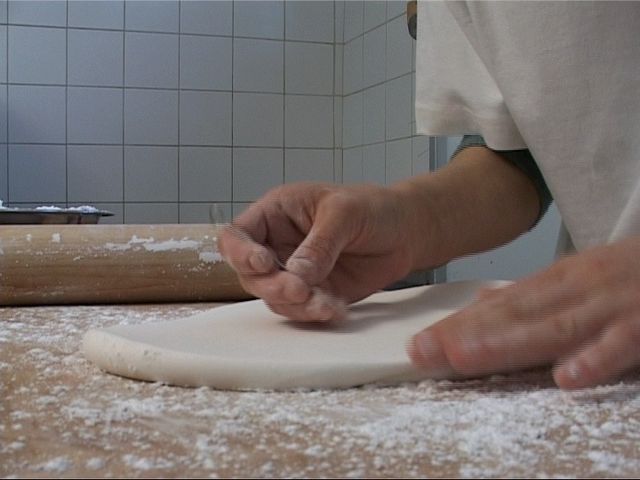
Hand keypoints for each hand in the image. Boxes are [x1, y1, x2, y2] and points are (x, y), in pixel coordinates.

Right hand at [218, 182, 418, 320]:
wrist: (406, 231)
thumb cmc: (373, 207)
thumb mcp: (344, 214)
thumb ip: (318, 245)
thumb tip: (294, 276)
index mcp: (275, 214)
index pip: (237, 235)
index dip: (241, 253)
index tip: (265, 264)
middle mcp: (278, 245)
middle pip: (251, 275)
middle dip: (273, 287)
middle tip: (299, 291)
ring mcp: (295, 272)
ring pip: (276, 298)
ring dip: (296, 306)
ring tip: (325, 304)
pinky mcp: (315, 293)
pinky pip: (303, 310)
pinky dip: (315, 314)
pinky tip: (336, 309)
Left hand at [408, 235, 639, 388]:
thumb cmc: (625, 272)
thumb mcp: (575, 275)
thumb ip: (531, 293)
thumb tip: (483, 301)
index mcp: (555, 282)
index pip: (497, 306)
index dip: (456, 325)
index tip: (418, 344)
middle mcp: (574, 291)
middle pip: (513, 315)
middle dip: (465, 335)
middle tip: (423, 351)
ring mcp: (608, 307)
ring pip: (553, 328)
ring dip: (508, 343)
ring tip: (465, 358)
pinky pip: (620, 344)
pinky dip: (594, 358)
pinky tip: (566, 378)